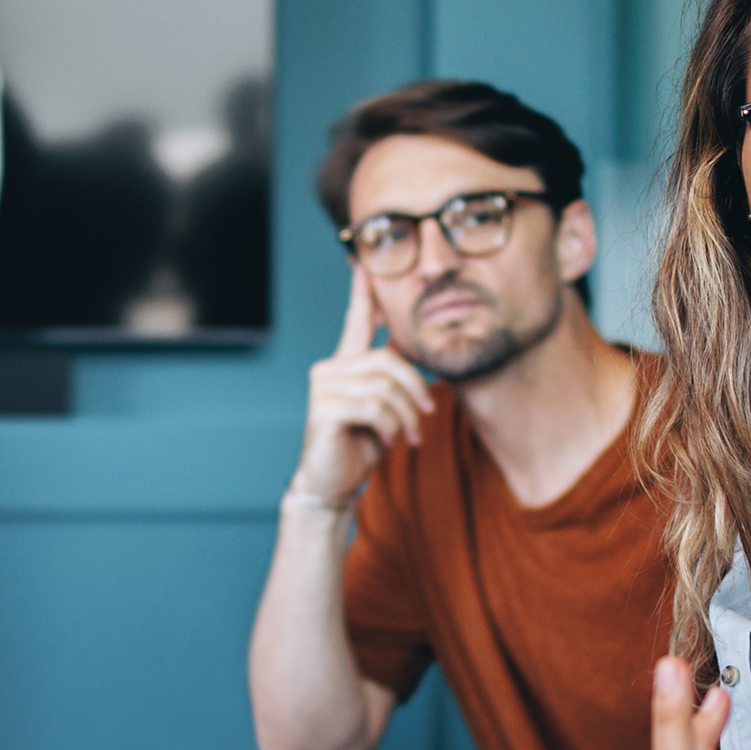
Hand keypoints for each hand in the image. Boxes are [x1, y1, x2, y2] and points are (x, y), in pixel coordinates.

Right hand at [290, 269, 432, 505]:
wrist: (334, 482)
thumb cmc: (360, 446)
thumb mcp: (385, 410)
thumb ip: (395, 386)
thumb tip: (423, 374)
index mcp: (345, 365)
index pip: (356, 323)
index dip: (363, 296)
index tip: (365, 267)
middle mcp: (330, 369)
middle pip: (389, 360)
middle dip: (416, 389)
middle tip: (426, 414)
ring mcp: (323, 387)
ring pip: (385, 386)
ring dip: (406, 415)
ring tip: (408, 436)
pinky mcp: (324, 408)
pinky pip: (374, 407)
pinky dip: (391, 426)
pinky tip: (388, 441)